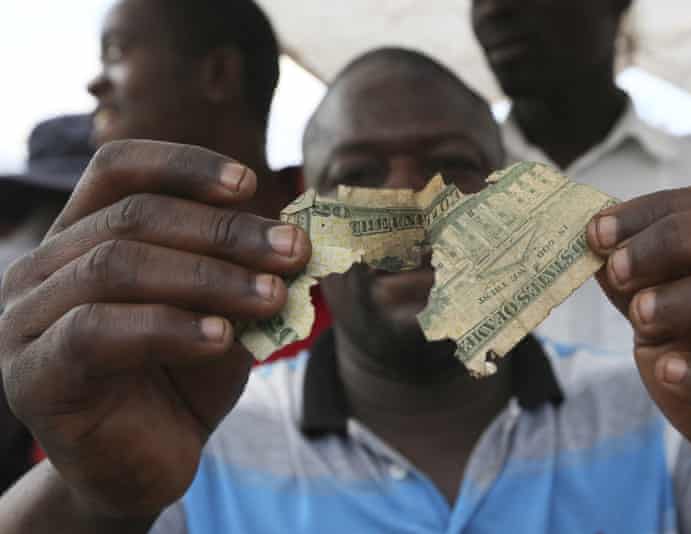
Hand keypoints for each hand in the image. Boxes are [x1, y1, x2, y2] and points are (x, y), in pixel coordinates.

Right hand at [0, 141, 308, 518]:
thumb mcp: (223, 310)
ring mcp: (27, 320)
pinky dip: (169, 326)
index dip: (184, 165)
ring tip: (272, 296)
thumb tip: (295, 234)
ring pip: (116, 265)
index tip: (249, 183)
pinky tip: (221, 337)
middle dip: (224, 231)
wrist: (148, 463)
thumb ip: (243, 270)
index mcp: (83, 236)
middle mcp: (43, 268)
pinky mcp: (33, 376)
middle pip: (131, 217)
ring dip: (209, 277)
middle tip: (292, 252)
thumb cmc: (184, 377)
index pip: (117, 169)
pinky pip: (97, 331)